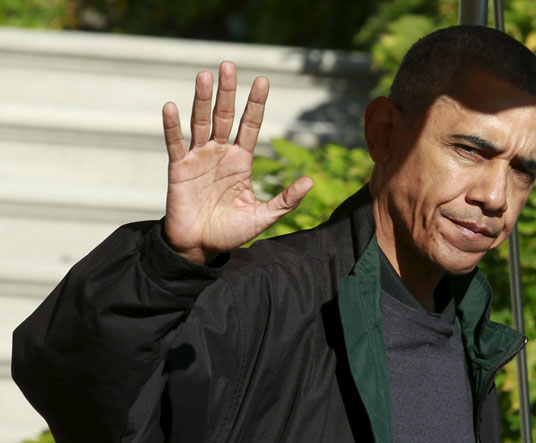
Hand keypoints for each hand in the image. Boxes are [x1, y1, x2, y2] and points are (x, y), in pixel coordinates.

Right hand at [162, 62, 313, 264]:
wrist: (200, 248)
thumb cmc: (230, 232)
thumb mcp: (263, 216)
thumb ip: (285, 200)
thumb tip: (311, 180)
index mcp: (241, 161)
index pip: (250, 125)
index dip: (256, 104)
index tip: (263, 81)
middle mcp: (220, 153)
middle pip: (225, 116)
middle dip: (228, 91)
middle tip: (229, 64)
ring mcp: (199, 158)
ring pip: (200, 122)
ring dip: (201, 99)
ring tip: (205, 76)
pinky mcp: (179, 169)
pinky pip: (175, 143)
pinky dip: (172, 126)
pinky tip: (172, 106)